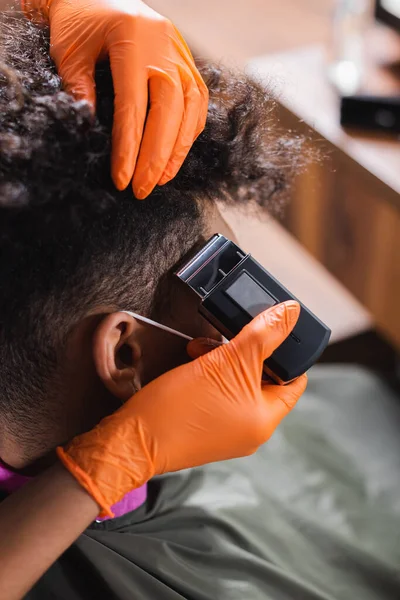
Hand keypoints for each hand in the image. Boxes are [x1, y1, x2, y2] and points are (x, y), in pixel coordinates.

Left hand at [23, 0, 207, 197]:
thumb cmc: (78, 20)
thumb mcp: (69, 53)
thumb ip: (81, 91)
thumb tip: (93, 133)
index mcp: (132, 39)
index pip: (134, 107)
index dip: (129, 149)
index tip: (123, 180)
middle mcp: (163, 45)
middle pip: (170, 110)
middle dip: (158, 156)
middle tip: (144, 189)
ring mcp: (179, 51)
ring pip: (191, 106)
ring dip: (179, 148)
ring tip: (163, 178)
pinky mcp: (186, 58)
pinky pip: (197, 98)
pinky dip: (190, 129)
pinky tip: (177, 151)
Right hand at [57, 301, 306, 516]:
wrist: (131, 440)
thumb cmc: (180, 407)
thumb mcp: (227, 361)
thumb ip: (264, 335)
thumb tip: (292, 312)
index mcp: (265, 420)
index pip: (294, 379)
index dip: (287, 351)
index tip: (271, 329)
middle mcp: (251, 430)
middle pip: (263, 378)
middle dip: (243, 350)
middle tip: (224, 336)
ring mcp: (227, 431)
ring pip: (237, 382)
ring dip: (221, 358)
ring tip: (198, 348)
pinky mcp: (204, 427)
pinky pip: (218, 393)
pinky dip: (209, 374)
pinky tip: (191, 361)